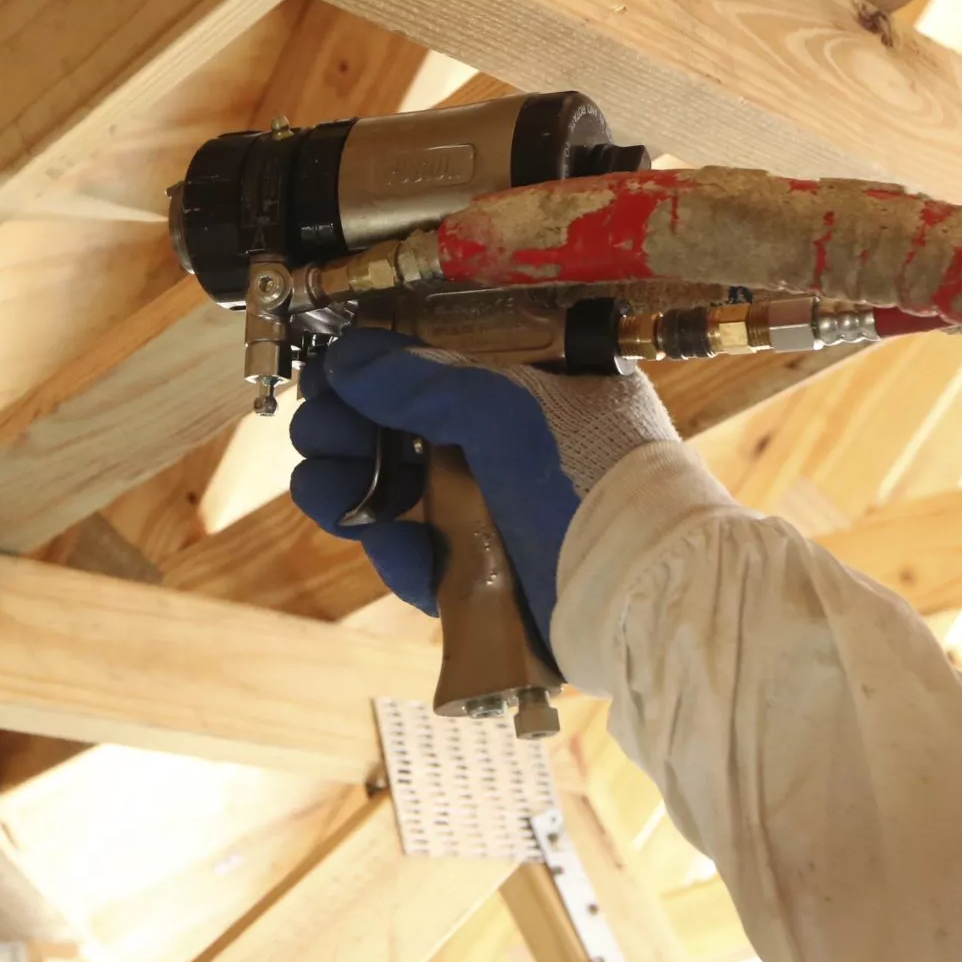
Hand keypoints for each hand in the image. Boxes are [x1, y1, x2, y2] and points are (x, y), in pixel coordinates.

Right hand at [289, 329, 678, 623]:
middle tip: (321, 438)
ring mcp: (498, 508)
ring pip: (401, 494)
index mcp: (538, 384)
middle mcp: (515, 442)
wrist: (640, 602)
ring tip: (332, 498)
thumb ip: (423, 381)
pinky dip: (401, 556)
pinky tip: (403, 554)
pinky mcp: (484, 570)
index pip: (437, 361)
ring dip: (355, 493)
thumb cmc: (592, 484)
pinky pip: (420, 553)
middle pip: (405, 427)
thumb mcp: (507, 411)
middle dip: (351, 433)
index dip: (376, 368)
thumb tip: (348, 360)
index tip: (328, 379)